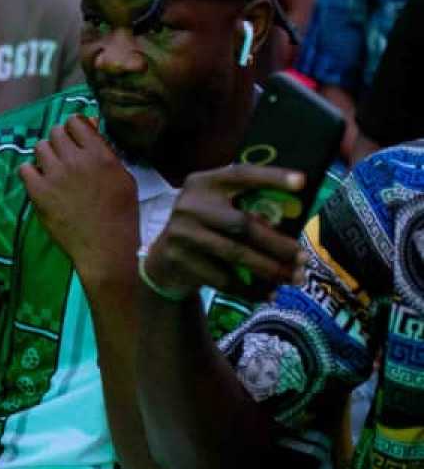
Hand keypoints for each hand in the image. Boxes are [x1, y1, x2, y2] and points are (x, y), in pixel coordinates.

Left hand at [18, 116, 139, 286]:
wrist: (105, 247)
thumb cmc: (121, 214)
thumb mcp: (124, 178)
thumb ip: (106, 154)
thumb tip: (90, 134)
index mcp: (99, 154)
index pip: (76, 121)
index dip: (74, 128)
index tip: (75, 137)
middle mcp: (76, 159)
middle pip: (55, 132)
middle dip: (59, 140)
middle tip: (64, 155)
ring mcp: (55, 175)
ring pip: (39, 147)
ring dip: (45, 155)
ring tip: (53, 169)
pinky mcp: (39, 192)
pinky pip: (24, 168)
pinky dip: (30, 172)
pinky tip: (40, 181)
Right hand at [143, 164, 306, 302]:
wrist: (163, 260)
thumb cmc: (204, 229)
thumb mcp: (216, 208)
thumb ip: (243, 207)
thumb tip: (295, 216)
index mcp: (203, 184)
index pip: (241, 175)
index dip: (271, 177)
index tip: (302, 182)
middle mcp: (190, 204)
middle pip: (243, 224)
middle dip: (278, 244)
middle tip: (303, 258)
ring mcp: (182, 233)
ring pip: (236, 254)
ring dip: (270, 270)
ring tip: (294, 278)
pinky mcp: (180, 260)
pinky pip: (223, 278)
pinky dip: (250, 289)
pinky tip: (268, 293)